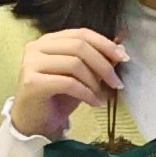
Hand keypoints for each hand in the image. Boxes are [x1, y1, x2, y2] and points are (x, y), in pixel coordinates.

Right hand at [8, 23, 127, 134]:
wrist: (35, 123)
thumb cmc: (58, 98)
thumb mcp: (82, 76)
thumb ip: (97, 60)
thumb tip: (121, 47)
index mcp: (48, 41)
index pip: (81, 34)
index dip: (105, 44)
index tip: (124, 58)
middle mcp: (37, 47)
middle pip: (79, 46)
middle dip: (103, 65)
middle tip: (117, 83)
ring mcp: (31, 63)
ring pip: (74, 63)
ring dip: (95, 82)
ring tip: (102, 96)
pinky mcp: (32, 82)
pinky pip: (68, 83)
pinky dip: (86, 93)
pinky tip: (94, 103)